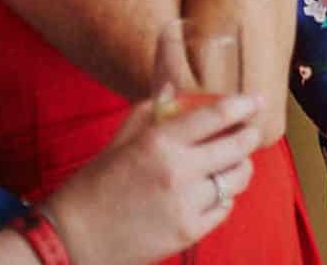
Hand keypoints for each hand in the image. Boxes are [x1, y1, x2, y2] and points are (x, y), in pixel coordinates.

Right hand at [44, 93, 260, 262]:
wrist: (71, 239)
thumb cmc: (92, 187)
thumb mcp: (118, 142)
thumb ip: (149, 113)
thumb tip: (171, 87)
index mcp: (159, 142)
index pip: (217, 115)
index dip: (244, 106)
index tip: (256, 101)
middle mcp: (178, 170)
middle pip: (238, 145)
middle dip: (249, 136)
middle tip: (249, 133)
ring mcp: (186, 203)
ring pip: (237, 178)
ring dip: (239, 168)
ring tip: (231, 164)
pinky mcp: (189, 231)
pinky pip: (226, 207)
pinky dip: (224, 198)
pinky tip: (212, 193)